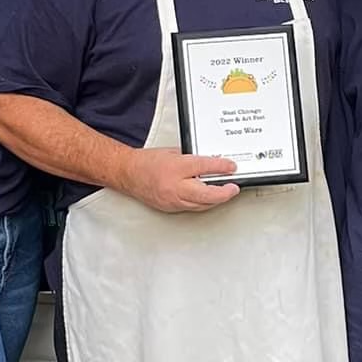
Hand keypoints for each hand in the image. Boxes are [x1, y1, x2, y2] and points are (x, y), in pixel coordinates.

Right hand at [118, 148, 241, 213]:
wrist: (128, 173)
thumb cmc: (147, 162)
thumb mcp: (173, 152)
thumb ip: (192, 159)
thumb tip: (210, 163)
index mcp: (176, 168)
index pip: (204, 167)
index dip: (222, 167)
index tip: (231, 167)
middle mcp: (175, 186)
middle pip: (207, 194)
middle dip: (224, 192)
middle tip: (233, 188)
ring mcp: (173, 200)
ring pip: (202, 205)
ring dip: (216, 199)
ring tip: (225, 193)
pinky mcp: (171, 208)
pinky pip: (192, 208)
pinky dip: (203, 203)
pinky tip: (209, 199)